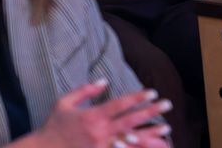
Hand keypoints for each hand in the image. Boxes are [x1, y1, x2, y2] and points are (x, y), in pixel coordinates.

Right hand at [33, 80, 171, 147]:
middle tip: (168, 104)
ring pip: (130, 139)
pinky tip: (150, 146)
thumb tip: (104, 80)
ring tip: (167, 128)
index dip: (137, 97)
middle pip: (130, 120)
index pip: (120, 104)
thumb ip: (85, 90)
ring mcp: (101, 146)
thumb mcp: (64, 102)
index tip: (152, 91)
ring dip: (150, 134)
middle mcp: (99, 132)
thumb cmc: (53, 125)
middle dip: (151, 112)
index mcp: (92, 116)